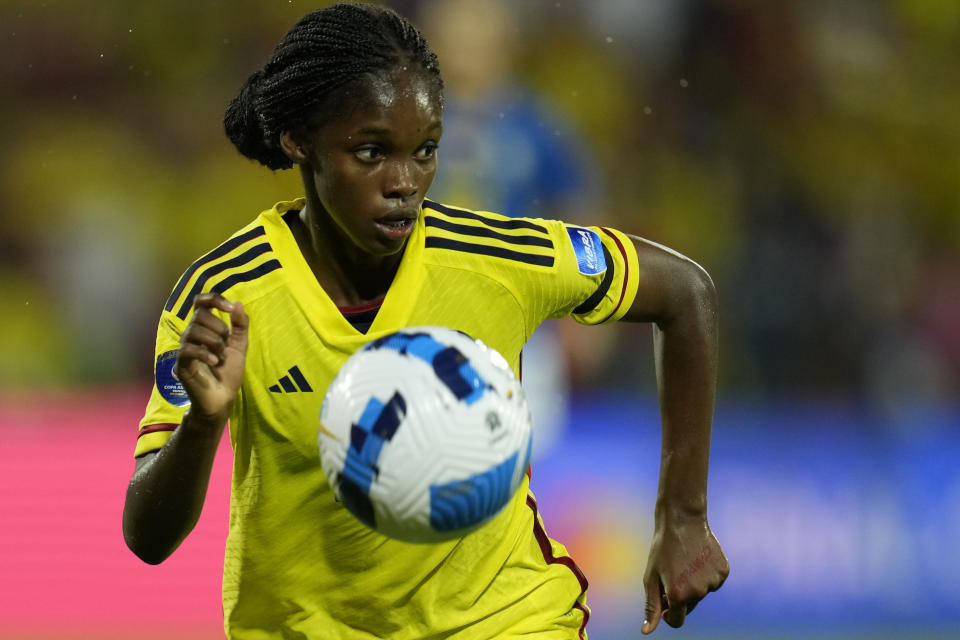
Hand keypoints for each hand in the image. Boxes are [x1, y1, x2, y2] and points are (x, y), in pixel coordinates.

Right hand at [174, 293, 248, 422]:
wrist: (223, 398)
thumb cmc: (229, 372)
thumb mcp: (240, 346)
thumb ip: (240, 325)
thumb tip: (237, 303)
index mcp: (205, 328)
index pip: (200, 302)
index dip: (213, 299)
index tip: (229, 308)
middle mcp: (192, 335)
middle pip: (199, 315)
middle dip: (219, 328)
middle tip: (227, 345)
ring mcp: (185, 349)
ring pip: (193, 330)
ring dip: (214, 342)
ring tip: (222, 357)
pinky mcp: (181, 364)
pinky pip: (187, 349)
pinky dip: (204, 354)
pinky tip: (215, 362)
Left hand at [641, 513, 728, 633]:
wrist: (683, 519)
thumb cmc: (663, 548)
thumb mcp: (651, 577)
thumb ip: (651, 606)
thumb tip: (647, 632)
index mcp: (679, 595)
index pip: (676, 621)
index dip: (668, 612)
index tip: (664, 599)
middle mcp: (699, 592)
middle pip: (688, 606)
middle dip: (679, 595)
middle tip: (672, 572)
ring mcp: (713, 582)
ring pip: (701, 593)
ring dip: (693, 584)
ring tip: (684, 561)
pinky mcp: (723, 572)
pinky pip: (712, 581)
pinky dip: (705, 574)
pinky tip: (697, 558)